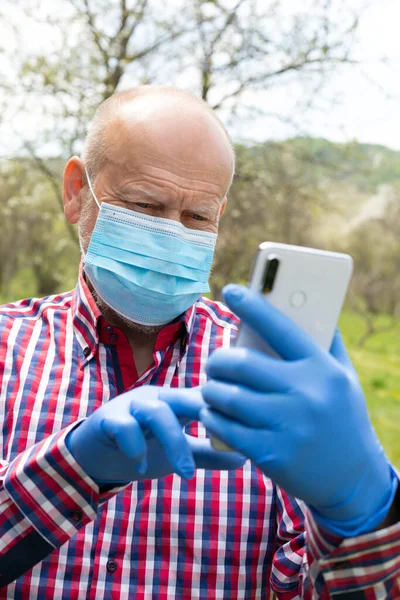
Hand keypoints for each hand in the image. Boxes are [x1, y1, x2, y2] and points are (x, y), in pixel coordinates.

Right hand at [66, 386, 244, 485]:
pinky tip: (141, 467)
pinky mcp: (108, 419)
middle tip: (228, 443)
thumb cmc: (140, 447)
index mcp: (175, 402)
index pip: (205, 396)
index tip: (250, 430)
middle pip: (186, 399)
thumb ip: (206, 453)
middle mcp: (156, 398)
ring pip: (157, 412)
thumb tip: (243, 457)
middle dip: (208, 416)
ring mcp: (131, 406)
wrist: (93, 455)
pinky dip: (135, 447)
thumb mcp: (176, 451)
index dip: (226, 407)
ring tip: (186, 474)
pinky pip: (124, 427)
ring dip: (174, 443)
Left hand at [200, 284, 396, 536]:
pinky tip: (213, 413)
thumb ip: (327, 343)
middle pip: (241, 363)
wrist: (354, 480)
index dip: (253, 305)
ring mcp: (287, 425)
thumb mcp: (344, 378)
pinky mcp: (272, 454)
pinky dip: (212, 417)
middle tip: (215, 362)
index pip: (281, 327)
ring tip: (211, 388)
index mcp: (321, 368)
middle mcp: (305, 393)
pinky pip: (226, 428)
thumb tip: (312, 307)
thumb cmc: (344, 419)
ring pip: (228, 396)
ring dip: (210, 389)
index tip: (231, 290)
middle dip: (218, 360)